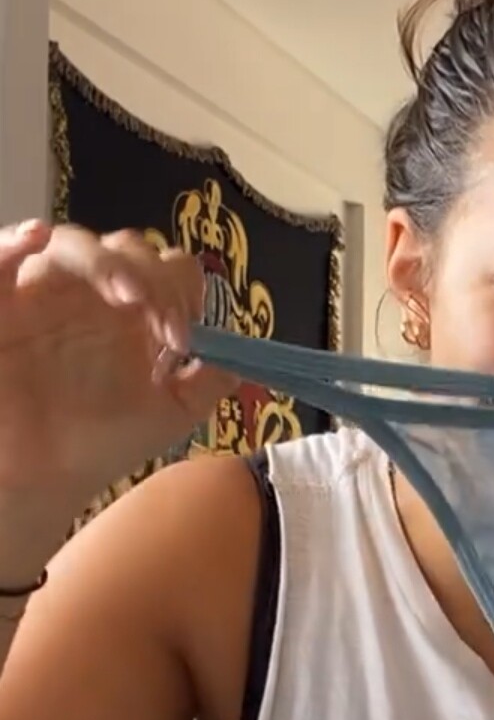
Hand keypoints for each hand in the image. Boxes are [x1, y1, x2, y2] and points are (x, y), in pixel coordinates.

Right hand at [0, 220, 237, 524]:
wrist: (34, 482)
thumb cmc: (94, 448)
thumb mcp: (166, 417)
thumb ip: (207, 384)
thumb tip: (243, 357)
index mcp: (133, 316)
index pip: (168, 272)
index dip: (183, 291)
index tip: (185, 338)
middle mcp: (91, 296)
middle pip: (128, 250)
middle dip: (154, 278)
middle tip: (163, 325)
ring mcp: (43, 294)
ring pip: (74, 244)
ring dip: (106, 260)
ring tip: (129, 293)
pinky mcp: (0, 302)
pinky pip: (1, 255)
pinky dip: (14, 241)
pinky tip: (36, 237)